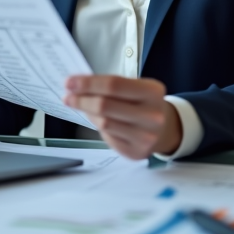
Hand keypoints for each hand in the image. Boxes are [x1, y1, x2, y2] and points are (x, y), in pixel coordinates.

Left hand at [63, 75, 180, 159]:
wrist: (165, 128)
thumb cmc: (144, 104)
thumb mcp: (135, 88)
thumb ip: (111, 86)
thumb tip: (79, 86)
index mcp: (152, 92)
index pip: (114, 84)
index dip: (88, 83)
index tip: (70, 82)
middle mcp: (152, 115)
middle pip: (105, 105)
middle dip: (82, 99)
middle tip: (68, 96)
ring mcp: (146, 136)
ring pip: (104, 123)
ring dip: (87, 113)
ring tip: (79, 105)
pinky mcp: (136, 151)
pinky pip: (108, 137)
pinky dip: (98, 127)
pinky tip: (97, 120)